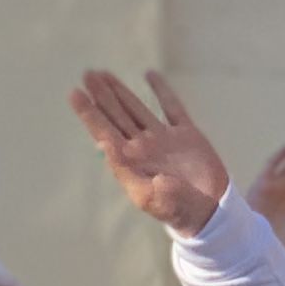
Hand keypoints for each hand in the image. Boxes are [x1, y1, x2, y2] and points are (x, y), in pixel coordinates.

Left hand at [69, 69, 233, 235]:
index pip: (104, 132)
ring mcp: (163, 138)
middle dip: (101, 96)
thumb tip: (115, 151)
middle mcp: (143, 147)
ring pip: (137, 108)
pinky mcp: (186, 134)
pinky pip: (172, 107)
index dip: (89, 113)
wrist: (210, 211)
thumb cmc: (177, 210)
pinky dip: (162, 91)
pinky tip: (150, 75)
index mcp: (130, 162)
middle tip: (87, 74)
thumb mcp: (152, 199)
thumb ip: (136, 178)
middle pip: (117, 115)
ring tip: (103, 75)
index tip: (74, 94)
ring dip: (121, 92)